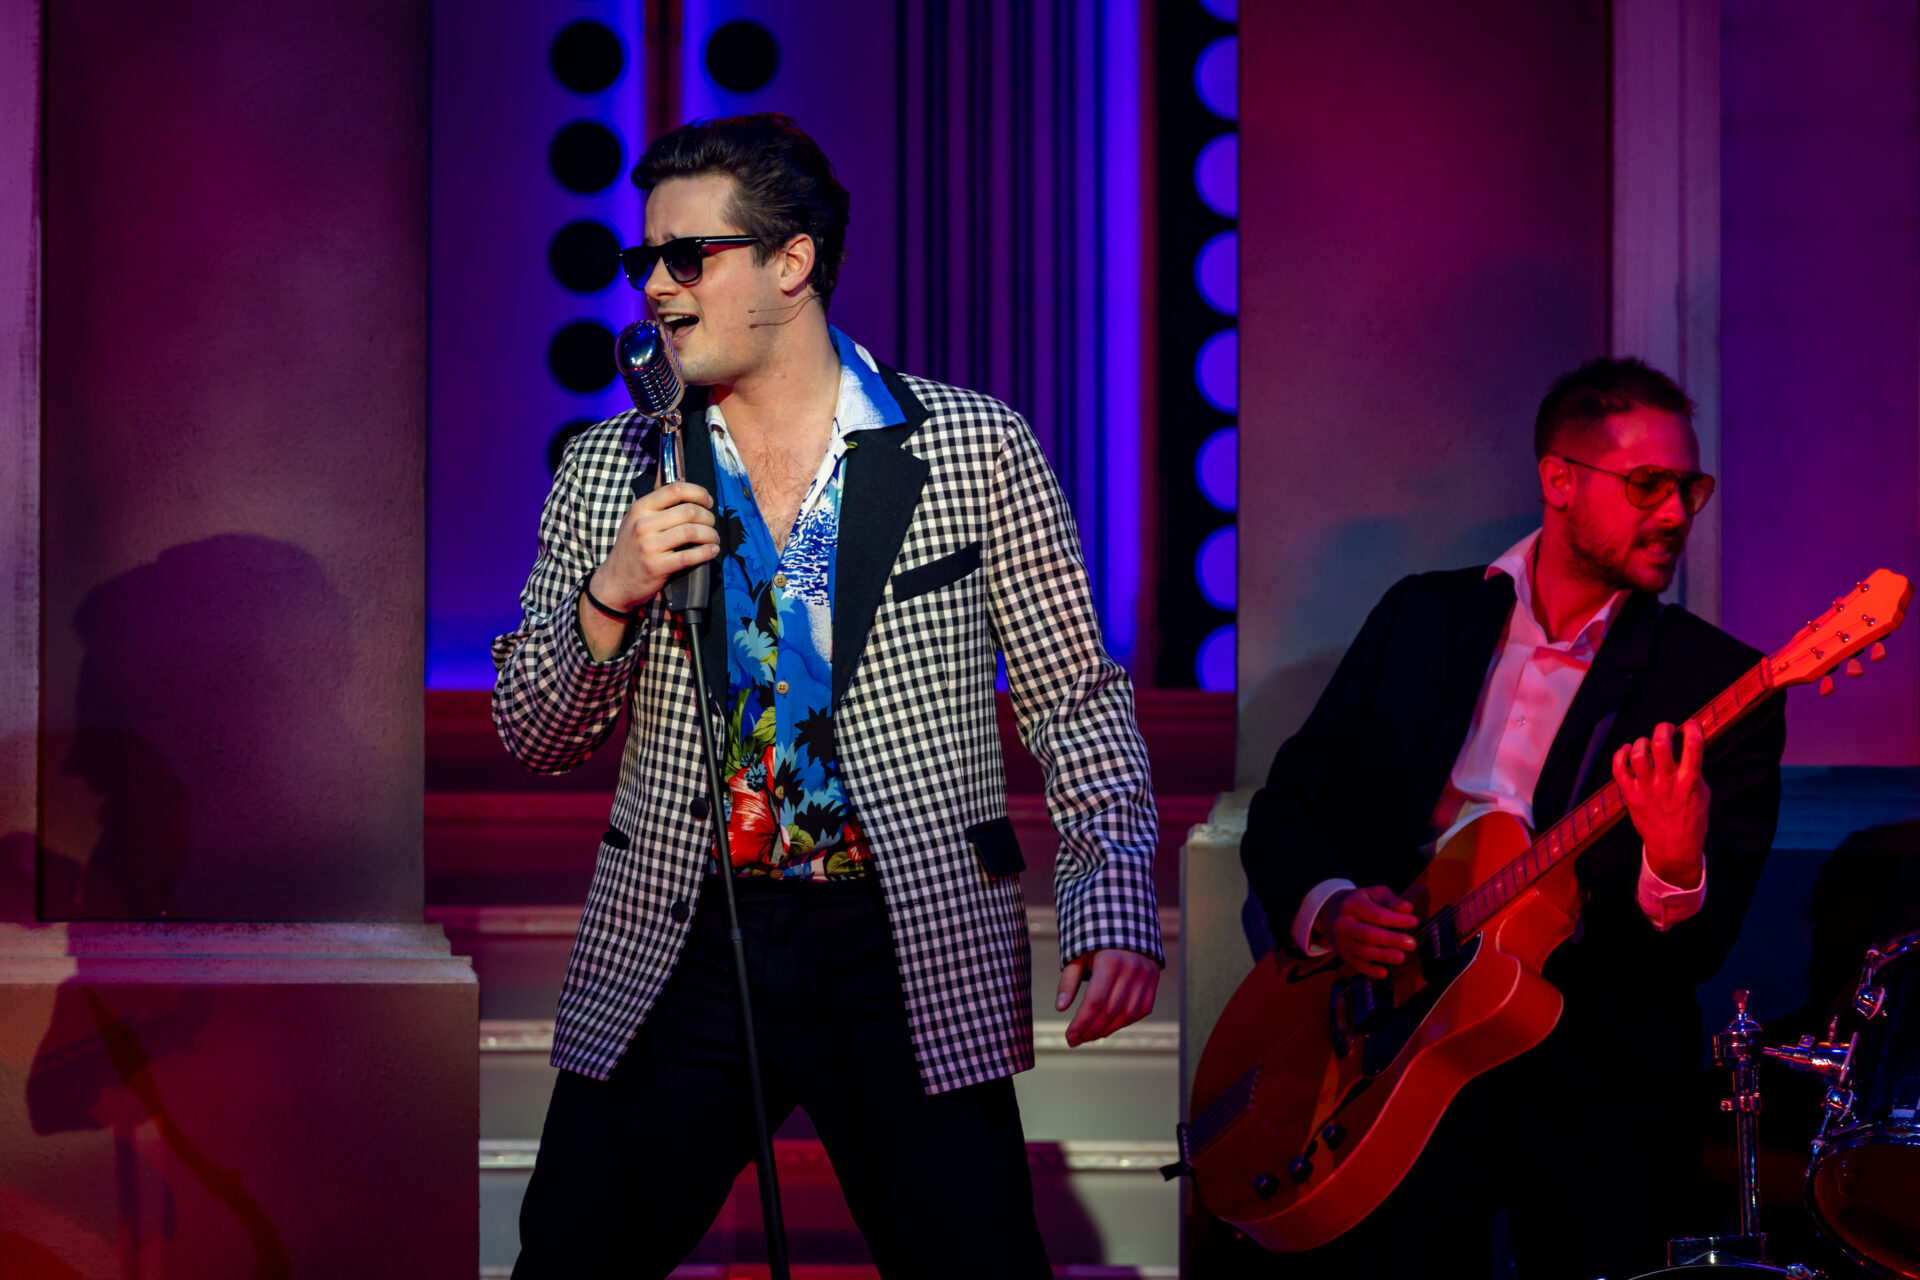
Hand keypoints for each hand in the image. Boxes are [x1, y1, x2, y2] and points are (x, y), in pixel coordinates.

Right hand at [589, 480, 720, 608]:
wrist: (615, 581)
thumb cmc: (631, 549)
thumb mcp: (635, 520)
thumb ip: (657, 506)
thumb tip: (687, 490)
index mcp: (640, 508)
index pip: (675, 489)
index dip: (698, 493)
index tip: (708, 501)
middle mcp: (643, 524)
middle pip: (689, 511)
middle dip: (708, 517)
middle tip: (711, 525)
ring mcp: (649, 546)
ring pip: (691, 531)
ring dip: (710, 534)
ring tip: (713, 538)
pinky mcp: (656, 566)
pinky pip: (689, 556)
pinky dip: (706, 552)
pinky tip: (712, 550)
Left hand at [1056, 948, 1158, 1046]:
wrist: (1124, 921)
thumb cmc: (1095, 940)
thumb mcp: (1077, 955)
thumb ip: (1068, 981)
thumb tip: (1060, 1008)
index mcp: (1110, 960)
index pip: (1094, 1001)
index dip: (1081, 1023)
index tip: (1069, 1037)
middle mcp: (1131, 968)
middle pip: (1110, 1011)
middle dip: (1091, 1030)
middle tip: (1076, 1040)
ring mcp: (1145, 975)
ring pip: (1128, 1014)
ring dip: (1107, 1030)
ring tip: (1090, 1035)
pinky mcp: (1153, 980)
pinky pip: (1142, 1009)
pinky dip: (1126, 1022)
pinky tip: (1110, 1026)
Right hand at [1315, 885, 1417, 979]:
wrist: (1330, 913)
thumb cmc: (1358, 902)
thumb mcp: (1372, 893)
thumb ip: (1390, 899)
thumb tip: (1407, 908)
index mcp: (1350, 905)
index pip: (1377, 915)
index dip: (1397, 920)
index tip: (1413, 922)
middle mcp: (1342, 924)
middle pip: (1369, 934)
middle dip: (1392, 940)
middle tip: (1411, 943)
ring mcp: (1341, 941)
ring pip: (1364, 952)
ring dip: (1384, 956)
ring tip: (1401, 957)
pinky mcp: (1343, 955)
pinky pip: (1357, 965)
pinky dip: (1371, 971)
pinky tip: (1384, 972)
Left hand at [1612, 719, 1709, 889]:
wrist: (1673, 847)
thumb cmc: (1691, 819)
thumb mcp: (1702, 794)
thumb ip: (1694, 770)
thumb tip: (1687, 747)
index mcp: (1689, 781)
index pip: (1693, 745)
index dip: (1691, 728)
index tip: (1689, 726)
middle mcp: (1666, 782)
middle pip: (1661, 744)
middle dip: (1664, 729)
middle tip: (1666, 730)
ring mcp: (1646, 789)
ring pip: (1638, 754)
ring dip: (1643, 741)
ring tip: (1648, 743)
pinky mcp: (1630, 795)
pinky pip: (1618, 768)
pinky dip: (1621, 754)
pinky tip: (1629, 750)